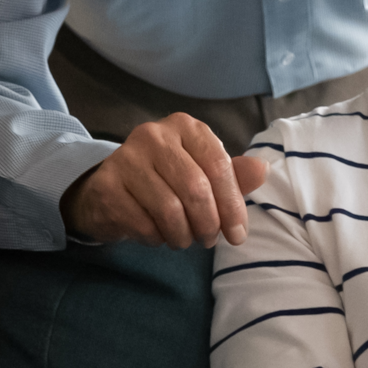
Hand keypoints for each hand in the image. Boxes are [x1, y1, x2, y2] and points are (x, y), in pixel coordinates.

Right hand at [64, 115, 272, 247]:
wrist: (110, 191)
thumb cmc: (165, 182)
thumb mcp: (202, 174)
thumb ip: (232, 175)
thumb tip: (262, 169)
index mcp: (184, 127)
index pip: (218, 164)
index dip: (233, 204)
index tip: (238, 234)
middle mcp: (153, 135)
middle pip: (195, 188)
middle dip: (209, 224)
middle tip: (209, 240)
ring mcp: (125, 158)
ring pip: (169, 210)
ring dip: (182, 235)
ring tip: (183, 239)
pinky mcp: (106, 185)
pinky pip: (143, 224)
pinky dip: (156, 239)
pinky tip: (156, 234)